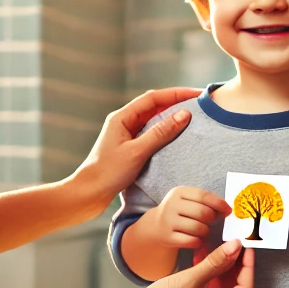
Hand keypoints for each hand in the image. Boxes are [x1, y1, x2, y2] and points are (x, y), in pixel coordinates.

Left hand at [71, 88, 201, 214]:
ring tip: (194, 116)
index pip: (154, 98)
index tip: (198, 94)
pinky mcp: (129, 147)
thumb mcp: (137, 152)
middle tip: (200, 103)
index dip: (177, 93)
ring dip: (172, 115)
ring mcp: (126, 134)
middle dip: (177, 101)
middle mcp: (123, 122)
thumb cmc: (108, 173)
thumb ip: (161, 133)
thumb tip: (184, 115)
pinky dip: (166, 130)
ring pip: (153, 119)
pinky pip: (151, 133)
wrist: (88, 194)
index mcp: (122, 117)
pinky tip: (178, 135)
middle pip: (154, 105)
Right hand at [128, 240, 255, 287]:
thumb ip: (215, 263)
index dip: (247, 266)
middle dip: (234, 267)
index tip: (246, 246)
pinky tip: (202, 260)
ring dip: (219, 272)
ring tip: (218, 248)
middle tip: (234, 244)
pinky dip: (207, 281)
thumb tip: (236, 246)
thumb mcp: (187, 282)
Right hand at [150, 186, 231, 249]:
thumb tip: (228, 210)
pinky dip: (198, 241)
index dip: (219, 203)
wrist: (157, 225)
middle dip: (212, 218)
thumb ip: (207, 202)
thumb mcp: (189, 201)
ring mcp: (167, 221)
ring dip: (206, 231)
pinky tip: (197, 240)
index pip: (204, 196)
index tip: (228, 210)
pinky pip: (191, 241)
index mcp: (179, 192)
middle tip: (213, 221)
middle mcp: (171, 205)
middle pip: (202, 212)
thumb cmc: (181, 212)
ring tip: (204, 231)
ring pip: (198, 228)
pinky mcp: (167, 237)